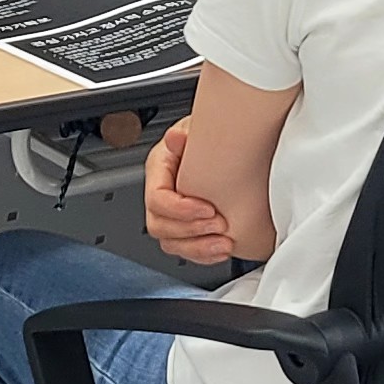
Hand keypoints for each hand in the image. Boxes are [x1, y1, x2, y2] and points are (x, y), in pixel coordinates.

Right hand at [145, 121, 234, 265]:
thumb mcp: (199, 128)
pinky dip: (203, 255)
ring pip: (171, 242)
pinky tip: (221, 250)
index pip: (157, 198)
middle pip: (159, 225)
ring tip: (223, 243)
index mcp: (159, 169)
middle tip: (220, 224)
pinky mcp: (187, 228)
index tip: (208, 208)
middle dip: (190, 230)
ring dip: (198, 247)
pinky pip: (185, 250)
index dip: (180, 209)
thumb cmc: (208, 135)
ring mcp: (172, 214)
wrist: (226, 143)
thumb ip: (187, 133)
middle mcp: (161, 194)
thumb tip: (176, 138)